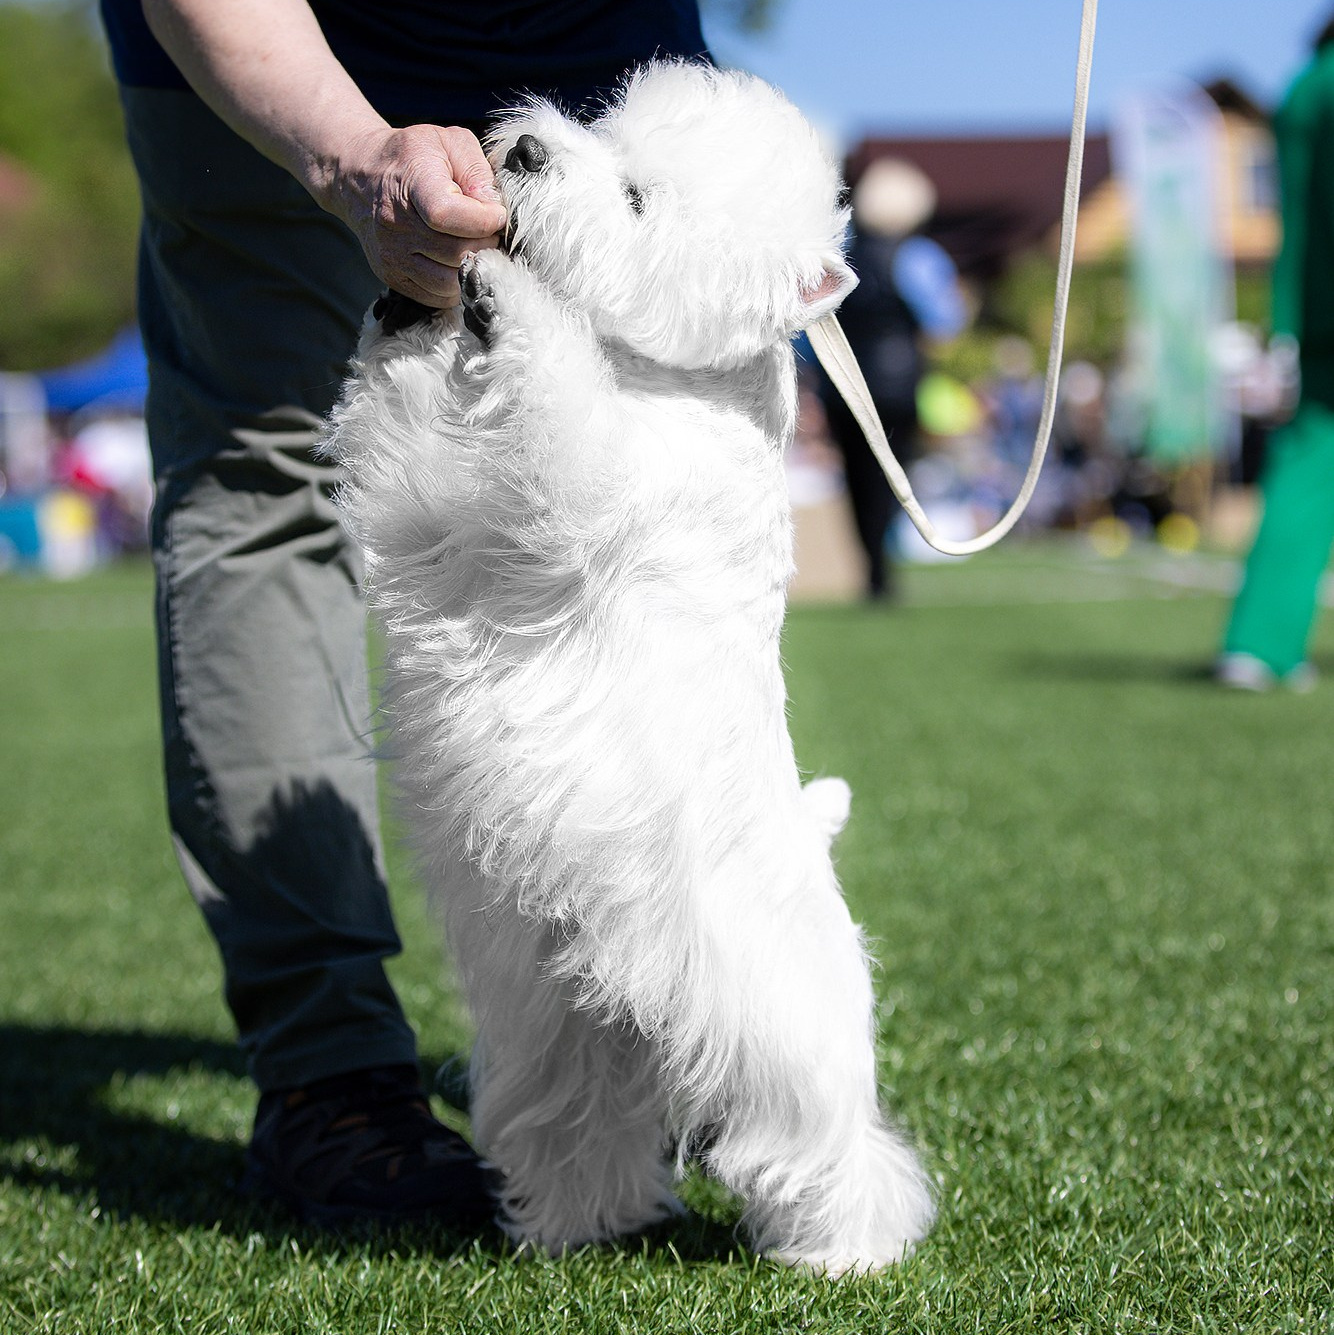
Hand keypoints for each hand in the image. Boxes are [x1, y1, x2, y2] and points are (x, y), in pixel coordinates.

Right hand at [323, 124, 507, 307]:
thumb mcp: (448, 142)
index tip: (497, 214)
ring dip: (473, 268)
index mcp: (411, 183)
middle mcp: (395, 223)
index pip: (446, 215)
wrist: (359, 176)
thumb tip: (493, 206)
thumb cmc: (412, 157)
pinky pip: (437, 297)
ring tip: (476, 246)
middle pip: (456, 252)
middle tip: (491, 232)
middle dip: (486, 244)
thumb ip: (476, 169)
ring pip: (449, 282)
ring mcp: (391, 255)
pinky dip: (456, 285)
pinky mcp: (392, 277)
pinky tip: (459, 261)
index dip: (482, 220)